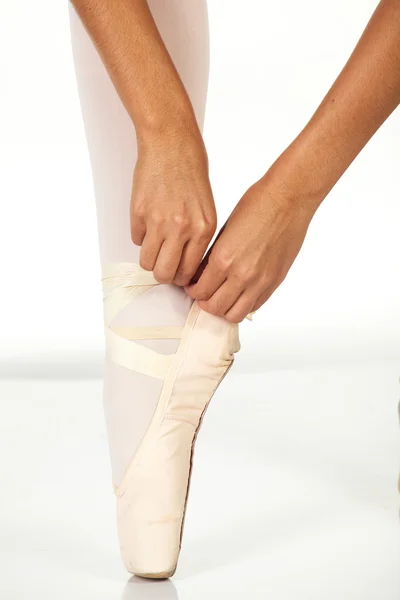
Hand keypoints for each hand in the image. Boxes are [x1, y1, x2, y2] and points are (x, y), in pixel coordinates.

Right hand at [131, 125, 216, 285]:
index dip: (181, 278)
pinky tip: (149, 220)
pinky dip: (141, 235)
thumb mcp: (207, 208)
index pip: (189, 272)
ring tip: (155, 245)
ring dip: (149, 258)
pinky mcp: (138, 213)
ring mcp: (158, 221)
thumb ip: (198, 237)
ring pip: (147, 261)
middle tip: (164, 265)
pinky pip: (136, 239)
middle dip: (163, 274)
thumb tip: (186, 264)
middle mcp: (181, 229)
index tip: (178, 275)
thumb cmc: (191, 172)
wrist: (171, 143)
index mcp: (203, 229)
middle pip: (165, 274)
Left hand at [185, 166, 318, 321]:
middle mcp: (241, 275)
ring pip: (234, 314)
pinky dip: (243, 305)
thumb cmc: (256, 205)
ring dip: (224, 309)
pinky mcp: (274, 282)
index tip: (192, 287)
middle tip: (203, 294)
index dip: (192, 291)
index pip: (200, 291)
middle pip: (214, 307)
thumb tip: (201, 277)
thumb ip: (211, 258)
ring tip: (221, 298)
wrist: (288, 199)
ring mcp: (260, 281)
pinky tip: (239, 294)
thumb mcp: (223, 231)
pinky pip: (254, 306)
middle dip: (204, 302)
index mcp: (223, 259)